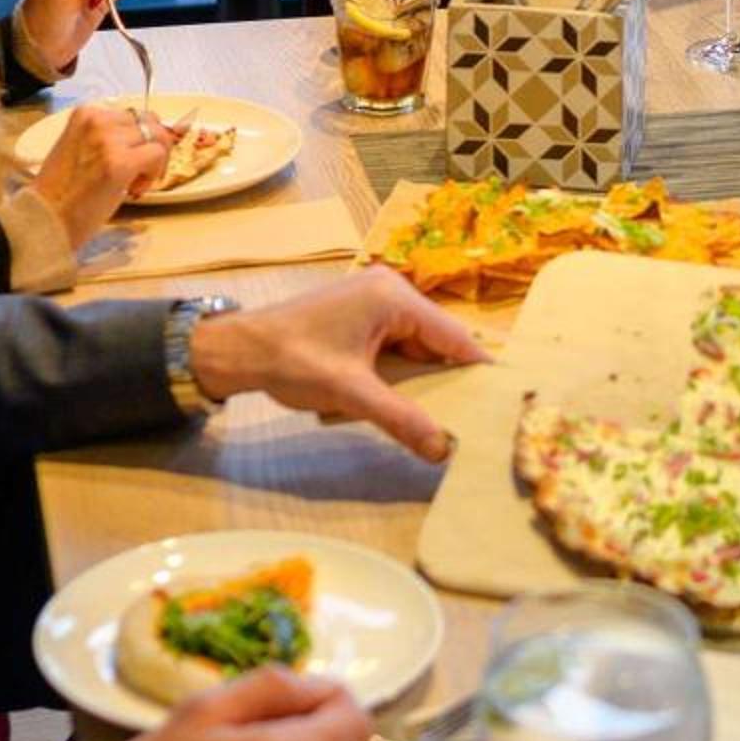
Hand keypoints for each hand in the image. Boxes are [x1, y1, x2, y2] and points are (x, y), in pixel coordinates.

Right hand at [28, 100, 178, 249]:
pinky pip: (158, 155)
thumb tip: (145, 137)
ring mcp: (108, 140)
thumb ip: (108, 137)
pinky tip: (134, 189)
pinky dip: (154, 173)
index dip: (139, 139)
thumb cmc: (61, 191)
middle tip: (139, 174)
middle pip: (149, 123)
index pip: (133, 116)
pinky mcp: (120, 162)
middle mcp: (97, 120)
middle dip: (152, 147)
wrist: (45, 218)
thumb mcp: (80, 148)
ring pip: (157, 137)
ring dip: (154, 162)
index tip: (132, 160)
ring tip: (133, 184)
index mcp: (85, 113)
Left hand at [187, 271, 490, 459]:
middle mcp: (390, 291)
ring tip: (439, 415)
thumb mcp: (351, 393)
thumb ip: (400, 418)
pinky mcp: (360, 317)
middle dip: (446, 379)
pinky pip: (394, 347)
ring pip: (416, 347)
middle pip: (436, 341)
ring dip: (418, 380)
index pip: (453, 335)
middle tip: (471, 417)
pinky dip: (397, 374)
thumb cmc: (294, 361)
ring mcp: (374, 302)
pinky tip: (397, 401)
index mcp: (394, 297)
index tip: (501, 399)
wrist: (238, 350)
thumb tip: (443, 449)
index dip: (477, 368)